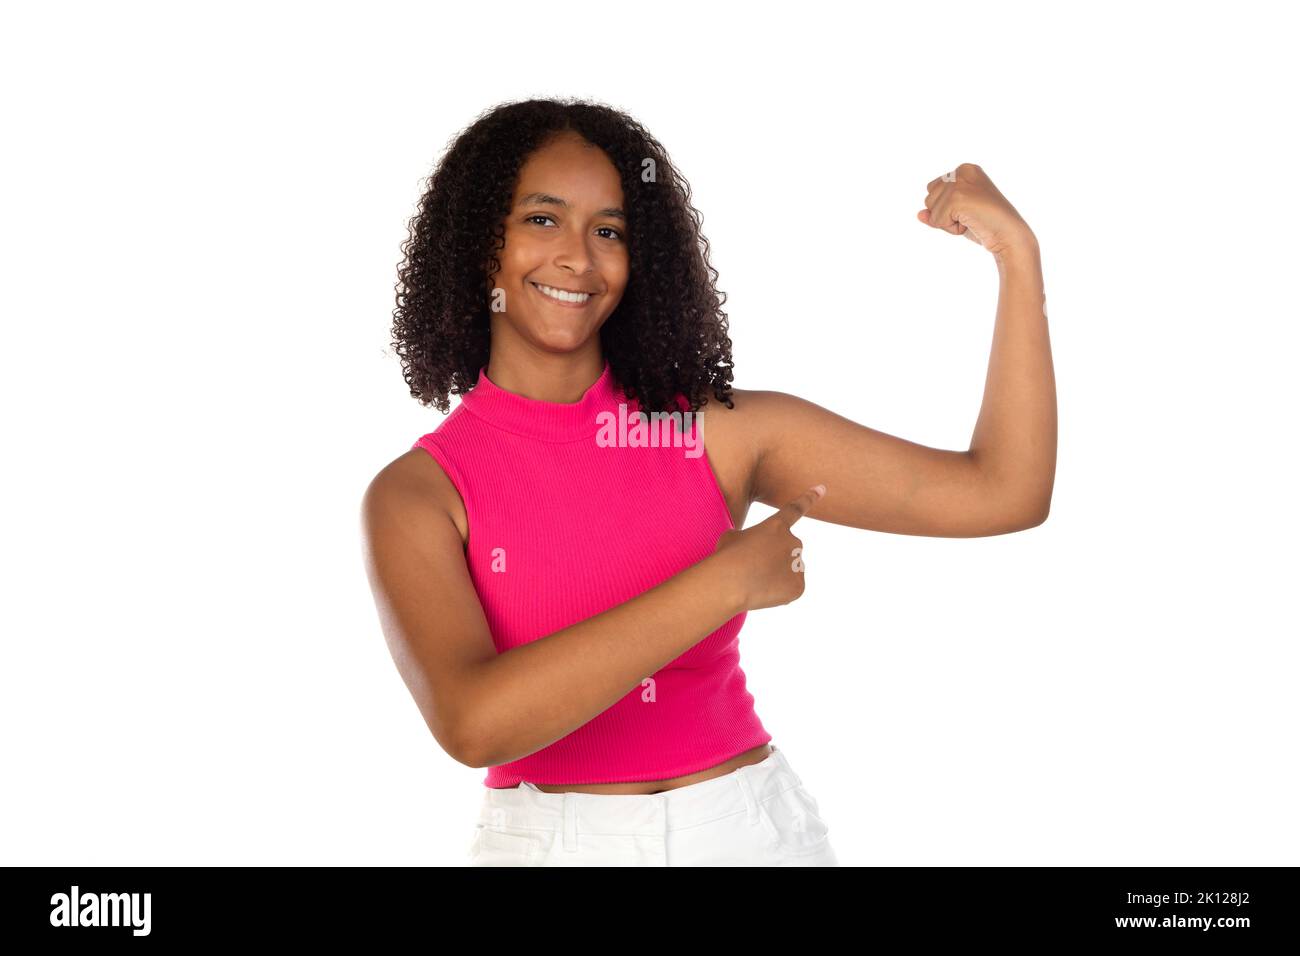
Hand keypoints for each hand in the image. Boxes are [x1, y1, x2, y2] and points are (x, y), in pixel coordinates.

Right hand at [713, 484, 824, 610]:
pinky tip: (762, 592)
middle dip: (774, 557)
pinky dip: (778, 591)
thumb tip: (756, 553)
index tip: (822, 488)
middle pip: (787, 550)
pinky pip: (790, 588)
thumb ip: (751, 539)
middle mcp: (793, 542)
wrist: (728, 584)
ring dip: (775, 575)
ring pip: (789, 570)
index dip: (808, 498)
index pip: (795, 510)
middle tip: (753, 567)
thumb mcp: (733, 538)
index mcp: (776, 526)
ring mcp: (798, 565)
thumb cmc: (725, 558)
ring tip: (753, 581)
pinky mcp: (799, 587)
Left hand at [917, 163, 1035, 259]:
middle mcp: (962, 171)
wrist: (1010, 236)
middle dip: (945, 214)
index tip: (971, 210)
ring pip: (930, 210)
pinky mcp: (957, 197)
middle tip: (971, 217)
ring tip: (972, 220)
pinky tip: (970, 224)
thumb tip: (919, 214)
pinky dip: (951, 229)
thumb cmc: (987, 226)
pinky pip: (936, 220)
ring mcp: (960, 183)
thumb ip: (937, 212)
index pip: (933, 189)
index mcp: (965, 169)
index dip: (947, 208)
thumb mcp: (958, 216)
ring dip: (948, 222)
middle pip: (929, 198)